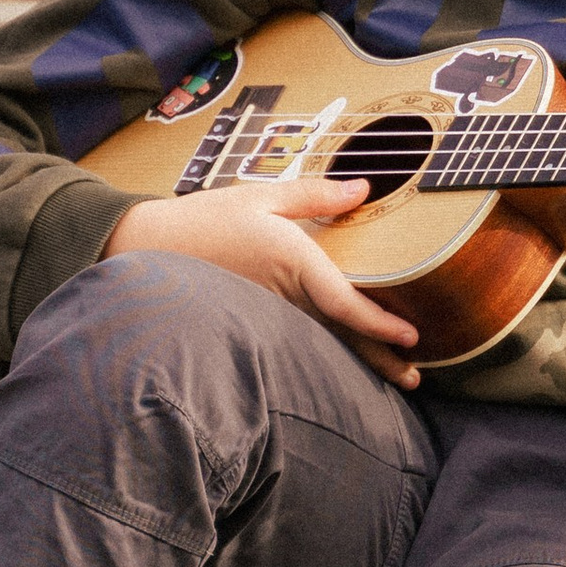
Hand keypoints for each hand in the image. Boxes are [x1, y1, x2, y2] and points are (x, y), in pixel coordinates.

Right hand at [104, 174, 424, 386]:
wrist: (149, 250)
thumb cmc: (205, 219)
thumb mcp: (260, 195)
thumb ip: (315, 195)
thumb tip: (363, 189)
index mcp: (292, 262)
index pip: (344, 304)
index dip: (378, 324)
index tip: (411, 336)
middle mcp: (285, 297)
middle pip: (342, 336)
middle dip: (380, 358)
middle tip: (416, 374)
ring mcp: (270, 316)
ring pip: (325, 345)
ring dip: (361, 363)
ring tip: (397, 377)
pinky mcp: (256, 323)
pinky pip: (302, 343)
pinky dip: (331, 355)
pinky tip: (349, 364)